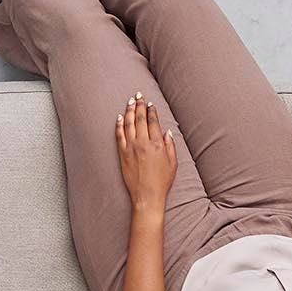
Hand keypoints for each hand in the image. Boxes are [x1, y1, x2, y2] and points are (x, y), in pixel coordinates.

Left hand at [116, 94, 177, 211]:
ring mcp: (131, 147)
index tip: (150, 104)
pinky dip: (119, 124)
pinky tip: (120, 117)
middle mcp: (143, 143)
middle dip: (140, 105)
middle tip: (139, 95)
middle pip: (140, 119)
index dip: (151, 111)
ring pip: (129, 123)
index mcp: (157, 144)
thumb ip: (170, 145)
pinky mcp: (122, 153)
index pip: (153, 122)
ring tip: (130, 101)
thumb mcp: (173, 163)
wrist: (147, 195)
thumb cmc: (162, 181)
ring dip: (129, 110)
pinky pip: (119, 134)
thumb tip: (167, 131)